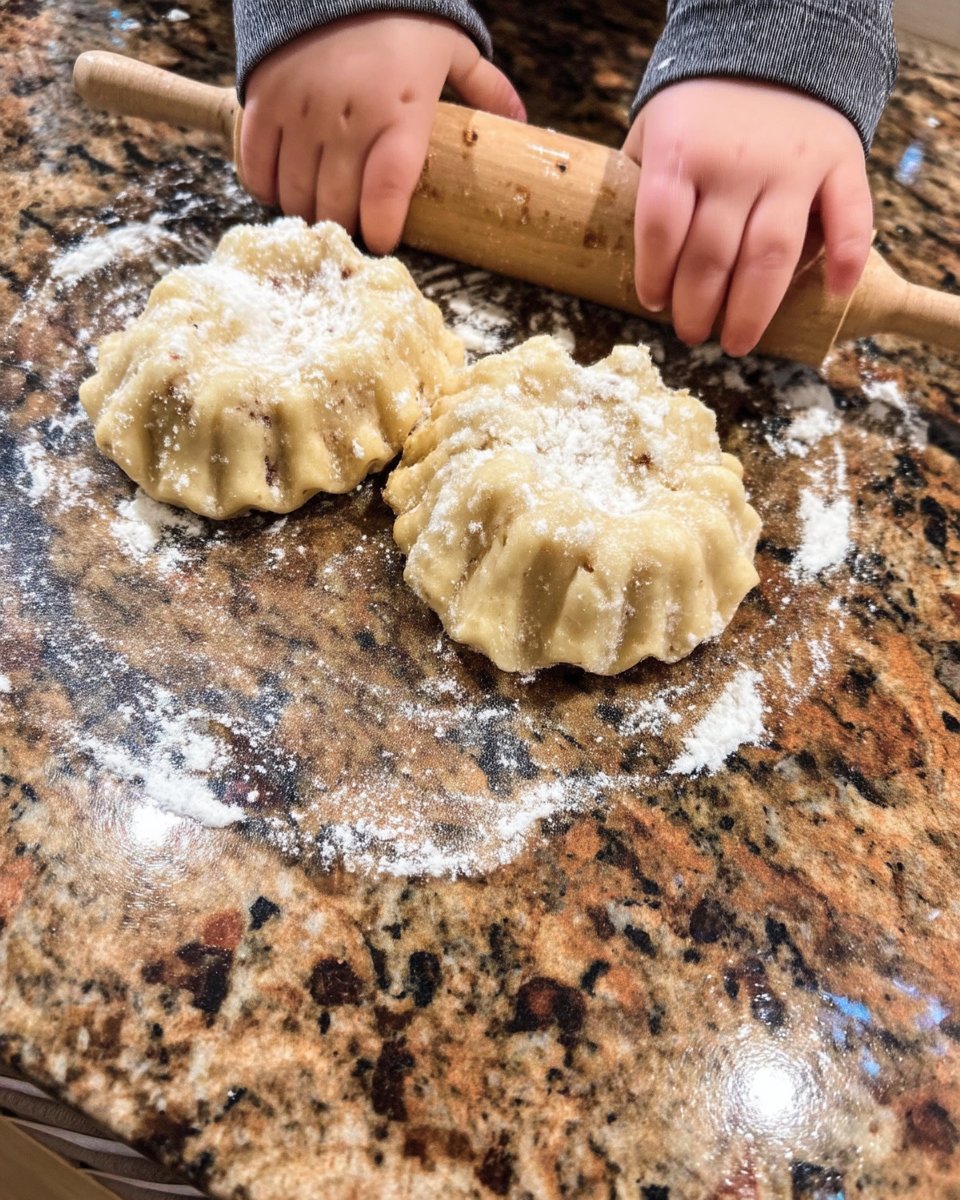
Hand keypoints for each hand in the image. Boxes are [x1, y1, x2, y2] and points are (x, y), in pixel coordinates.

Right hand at [240, 13, 524, 253]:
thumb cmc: (400, 17)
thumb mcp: (451, 46)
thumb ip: (485, 89)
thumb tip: (522, 124)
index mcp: (399, 112)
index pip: (387, 190)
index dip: (381, 227)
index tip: (381, 240)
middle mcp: (347, 118)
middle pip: (338, 204)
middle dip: (345, 226)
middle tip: (351, 224)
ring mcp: (300, 112)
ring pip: (297, 194)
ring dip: (308, 212)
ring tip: (320, 209)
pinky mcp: (263, 103)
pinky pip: (257, 167)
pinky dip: (268, 187)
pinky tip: (284, 188)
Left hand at [624, 79, 872, 355]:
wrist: (774, 41)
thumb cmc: (701, 107)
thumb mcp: (654, 129)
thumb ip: (644, 186)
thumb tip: (629, 258)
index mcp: (681, 151)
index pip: (662, 230)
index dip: (655, 275)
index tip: (654, 304)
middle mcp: (736, 162)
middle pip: (714, 255)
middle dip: (699, 308)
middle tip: (692, 335)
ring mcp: (791, 164)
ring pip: (772, 253)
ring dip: (753, 309)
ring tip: (736, 342)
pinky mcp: (840, 160)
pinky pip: (848, 216)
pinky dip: (844, 258)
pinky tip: (832, 293)